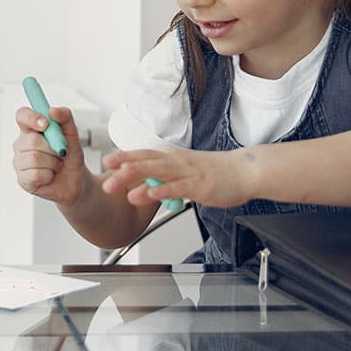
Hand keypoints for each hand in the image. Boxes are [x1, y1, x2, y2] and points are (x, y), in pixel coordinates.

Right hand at [11, 105, 87, 204]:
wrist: (76, 180)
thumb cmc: (70, 157)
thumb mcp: (73, 134)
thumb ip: (65, 117)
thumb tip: (52, 110)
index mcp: (31, 129)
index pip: (22, 116)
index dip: (32, 118)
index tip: (46, 124)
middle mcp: (22, 144)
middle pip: (31, 140)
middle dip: (52, 148)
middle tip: (59, 152)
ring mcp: (20, 162)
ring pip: (35, 158)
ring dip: (53, 163)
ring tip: (55, 165)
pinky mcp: (22, 179)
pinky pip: (36, 175)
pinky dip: (49, 176)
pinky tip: (50, 176)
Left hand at [102, 146, 252, 209]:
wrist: (245, 171)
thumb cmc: (216, 172)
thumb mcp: (185, 174)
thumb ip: (165, 180)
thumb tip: (148, 188)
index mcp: (172, 158)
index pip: (143, 155)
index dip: (124, 157)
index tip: (107, 161)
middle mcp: (176, 161)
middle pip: (144, 162)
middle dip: (122, 169)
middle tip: (105, 175)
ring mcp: (187, 172)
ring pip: (157, 172)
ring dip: (135, 177)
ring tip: (117, 183)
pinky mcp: (198, 185)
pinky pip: (177, 188)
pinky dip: (162, 190)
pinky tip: (149, 194)